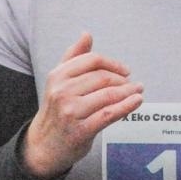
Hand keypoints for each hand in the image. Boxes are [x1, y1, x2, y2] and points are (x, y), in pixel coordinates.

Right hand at [21, 33, 142, 179]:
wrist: (42, 145)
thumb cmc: (55, 110)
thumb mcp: (58, 81)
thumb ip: (73, 57)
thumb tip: (86, 34)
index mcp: (58, 75)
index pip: (92, 60)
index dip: (113, 64)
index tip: (125, 71)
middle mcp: (62, 91)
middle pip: (102, 77)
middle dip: (123, 80)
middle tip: (133, 84)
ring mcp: (70, 111)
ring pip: (108, 95)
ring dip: (128, 92)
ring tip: (138, 91)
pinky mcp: (80, 131)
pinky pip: (109, 115)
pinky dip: (126, 107)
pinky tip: (136, 102)